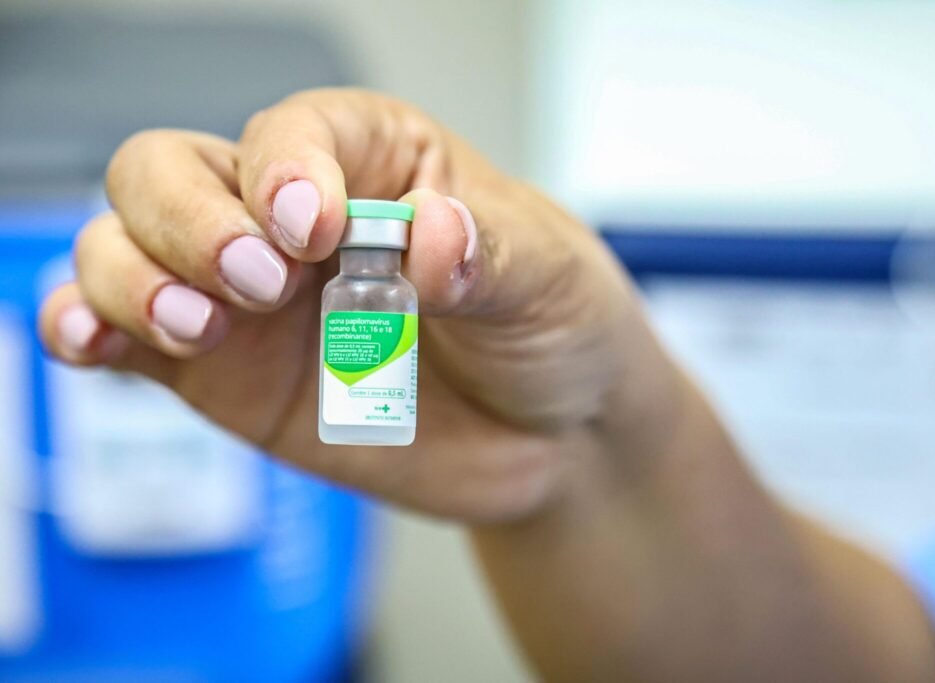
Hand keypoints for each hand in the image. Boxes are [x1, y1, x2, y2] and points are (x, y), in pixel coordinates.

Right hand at [39, 89, 681, 522]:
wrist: (553, 436)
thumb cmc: (553, 323)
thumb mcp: (548, 275)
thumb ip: (488, 251)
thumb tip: (428, 236)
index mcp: (373, 161)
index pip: (291, 131)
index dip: (283, 169)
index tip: (311, 229)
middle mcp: (291, 219)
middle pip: (171, 171)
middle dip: (191, 221)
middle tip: (261, 282)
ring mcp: (248, 298)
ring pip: (124, 246)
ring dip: (131, 277)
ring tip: (200, 326)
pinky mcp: (224, 373)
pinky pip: (124, 336)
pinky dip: (89, 329)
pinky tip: (97, 344)